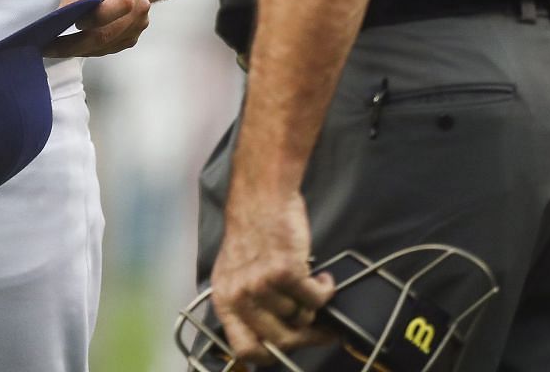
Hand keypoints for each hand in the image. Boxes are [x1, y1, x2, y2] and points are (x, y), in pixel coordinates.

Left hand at [47, 0, 149, 55]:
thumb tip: (62, 16)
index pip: (119, 6)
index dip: (94, 18)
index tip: (71, 21)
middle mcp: (139, 10)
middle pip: (108, 34)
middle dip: (75, 44)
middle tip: (49, 47)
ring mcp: (136, 27)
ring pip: (105, 46)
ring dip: (78, 50)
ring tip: (53, 48)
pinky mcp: (129, 38)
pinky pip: (106, 49)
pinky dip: (86, 50)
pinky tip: (70, 46)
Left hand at [209, 189, 336, 365]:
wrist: (262, 196)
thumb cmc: (254, 233)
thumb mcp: (239, 273)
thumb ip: (250, 305)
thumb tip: (278, 340)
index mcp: (224, 299)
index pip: (244, 349)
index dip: (270, 354)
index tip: (288, 347)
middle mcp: (239, 295)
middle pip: (279, 340)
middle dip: (304, 335)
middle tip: (320, 327)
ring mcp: (260, 283)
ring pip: (299, 318)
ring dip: (312, 307)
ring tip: (312, 287)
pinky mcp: (284, 270)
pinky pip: (315, 299)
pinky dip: (325, 291)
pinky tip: (323, 279)